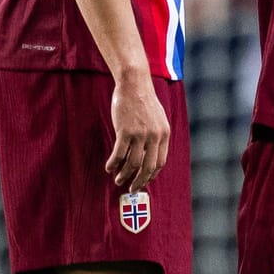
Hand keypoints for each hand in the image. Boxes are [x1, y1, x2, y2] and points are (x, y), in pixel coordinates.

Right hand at [106, 70, 169, 191]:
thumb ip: (156, 136)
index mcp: (164, 134)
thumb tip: (148, 155)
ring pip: (132, 163)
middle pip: (148, 167)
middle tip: (131, 188)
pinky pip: (119, 153)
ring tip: (118, 180)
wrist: (134, 85)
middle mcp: (154, 136)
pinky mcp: (125, 131)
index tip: (144, 181)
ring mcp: (140, 134)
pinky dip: (113, 163)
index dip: (151, 175)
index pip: (160, 162)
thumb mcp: (157, 119)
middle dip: (139, 181)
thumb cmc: (144, 102)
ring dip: (124, 174)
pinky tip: (109, 168)